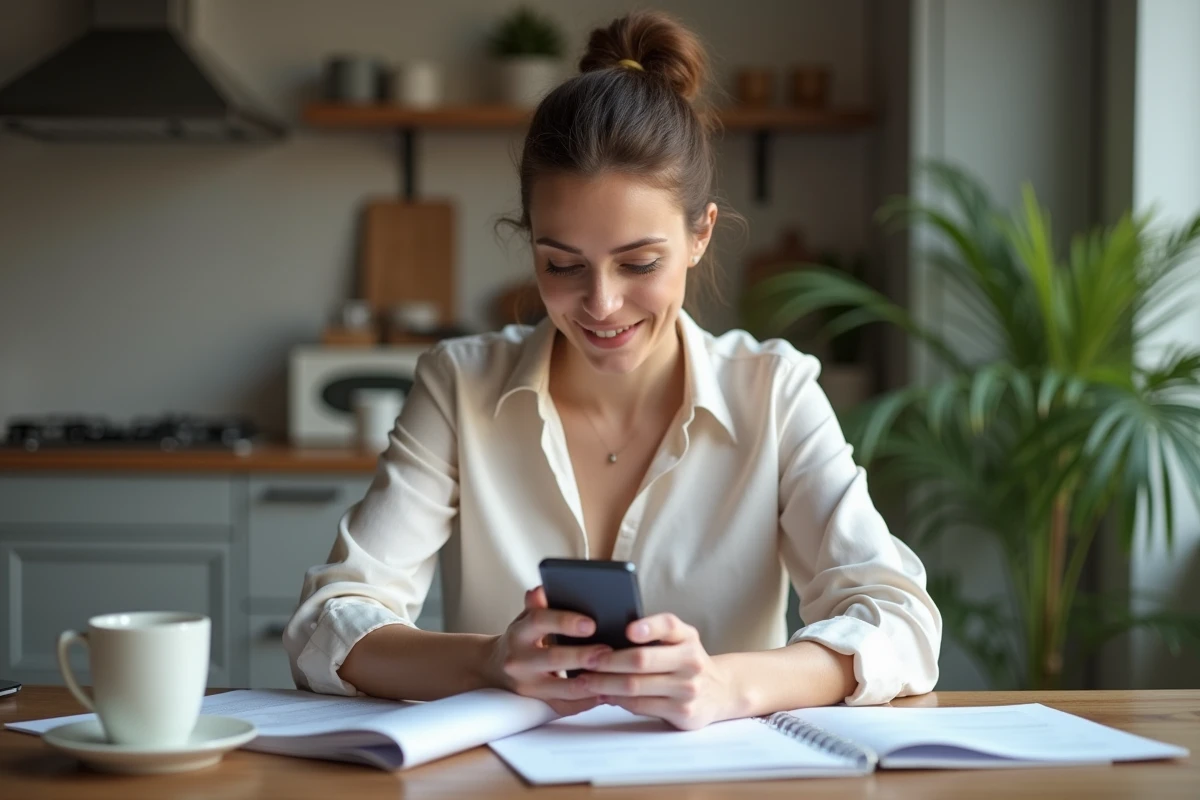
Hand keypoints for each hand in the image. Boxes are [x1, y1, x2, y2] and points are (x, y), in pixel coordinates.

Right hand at [484, 586, 609, 715]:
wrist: (494, 668)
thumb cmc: (522, 638)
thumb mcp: (526, 617)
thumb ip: (538, 604)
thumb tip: (541, 589)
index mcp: (519, 632)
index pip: (539, 621)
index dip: (565, 621)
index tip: (591, 623)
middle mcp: (519, 660)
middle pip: (552, 658)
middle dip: (582, 656)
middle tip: (608, 652)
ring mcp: (526, 685)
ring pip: (560, 688)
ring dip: (589, 683)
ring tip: (613, 676)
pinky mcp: (535, 703)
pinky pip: (563, 706)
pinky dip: (586, 702)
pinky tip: (605, 694)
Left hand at [581, 613, 738, 729]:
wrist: (721, 691)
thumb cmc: (685, 661)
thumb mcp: (680, 641)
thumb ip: (654, 635)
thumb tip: (606, 638)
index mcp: (688, 636)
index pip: (668, 625)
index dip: (648, 627)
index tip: (628, 630)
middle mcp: (691, 661)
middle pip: (642, 660)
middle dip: (608, 661)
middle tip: (586, 660)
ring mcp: (688, 688)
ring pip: (636, 686)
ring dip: (605, 684)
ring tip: (586, 680)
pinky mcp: (682, 712)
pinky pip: (641, 706)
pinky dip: (618, 700)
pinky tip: (604, 695)